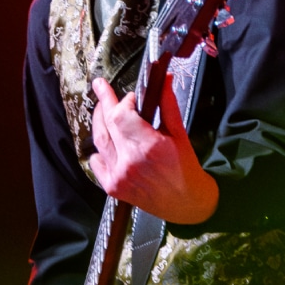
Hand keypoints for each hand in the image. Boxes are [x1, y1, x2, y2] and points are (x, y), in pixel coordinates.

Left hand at [88, 76, 217, 223]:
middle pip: (107, 123)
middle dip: (104, 102)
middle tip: (101, 86)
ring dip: (99, 121)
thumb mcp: (180, 134)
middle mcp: (130, 161)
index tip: (132, 98)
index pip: (122, 114)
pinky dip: (99, 149)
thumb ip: (168, 105)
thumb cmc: (185, 168)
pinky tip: (107, 142)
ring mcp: (118, 176)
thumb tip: (164, 80)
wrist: (187, 204)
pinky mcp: (112, 187)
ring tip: (101, 108)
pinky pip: (96, 162)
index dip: (123, 101)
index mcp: (149, 146)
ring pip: (99, 140)